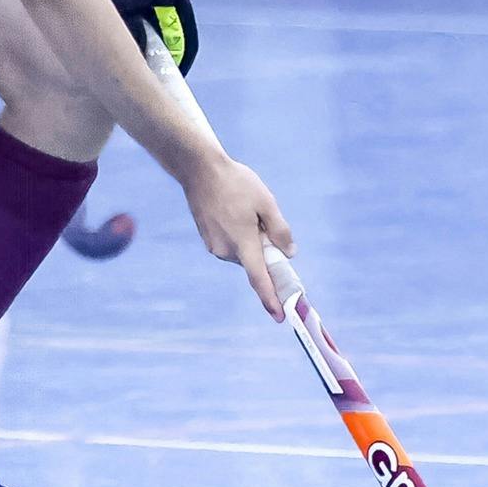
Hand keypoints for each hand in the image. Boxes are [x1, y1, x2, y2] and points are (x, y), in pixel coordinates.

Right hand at [183, 153, 294, 319]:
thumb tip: (288, 253)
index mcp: (243, 242)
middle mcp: (226, 250)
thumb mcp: (266, 202)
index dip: (270, 299)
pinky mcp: (207, 238)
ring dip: (250, 241)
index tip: (279, 317)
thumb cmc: (235, 183)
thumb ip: (280, 231)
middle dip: (264, 251)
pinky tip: (234, 211)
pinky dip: (238, 236)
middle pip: (253, 262)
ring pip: (241, 252)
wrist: (199, 169)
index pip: (259, 279)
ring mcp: (214, 245)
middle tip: (264, 222)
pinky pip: (230, 245)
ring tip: (245, 209)